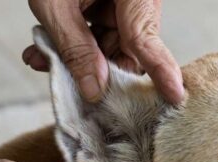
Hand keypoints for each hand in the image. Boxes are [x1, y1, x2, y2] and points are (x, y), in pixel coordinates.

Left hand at [23, 0, 183, 103]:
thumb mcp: (55, 6)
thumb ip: (75, 49)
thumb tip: (94, 91)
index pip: (147, 39)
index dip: (160, 71)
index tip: (175, 96)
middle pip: (128, 48)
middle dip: (96, 68)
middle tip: (66, 82)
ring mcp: (126, 1)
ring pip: (111, 43)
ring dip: (77, 56)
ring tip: (42, 57)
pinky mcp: (112, 2)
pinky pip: (100, 30)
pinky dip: (75, 41)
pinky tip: (45, 47)